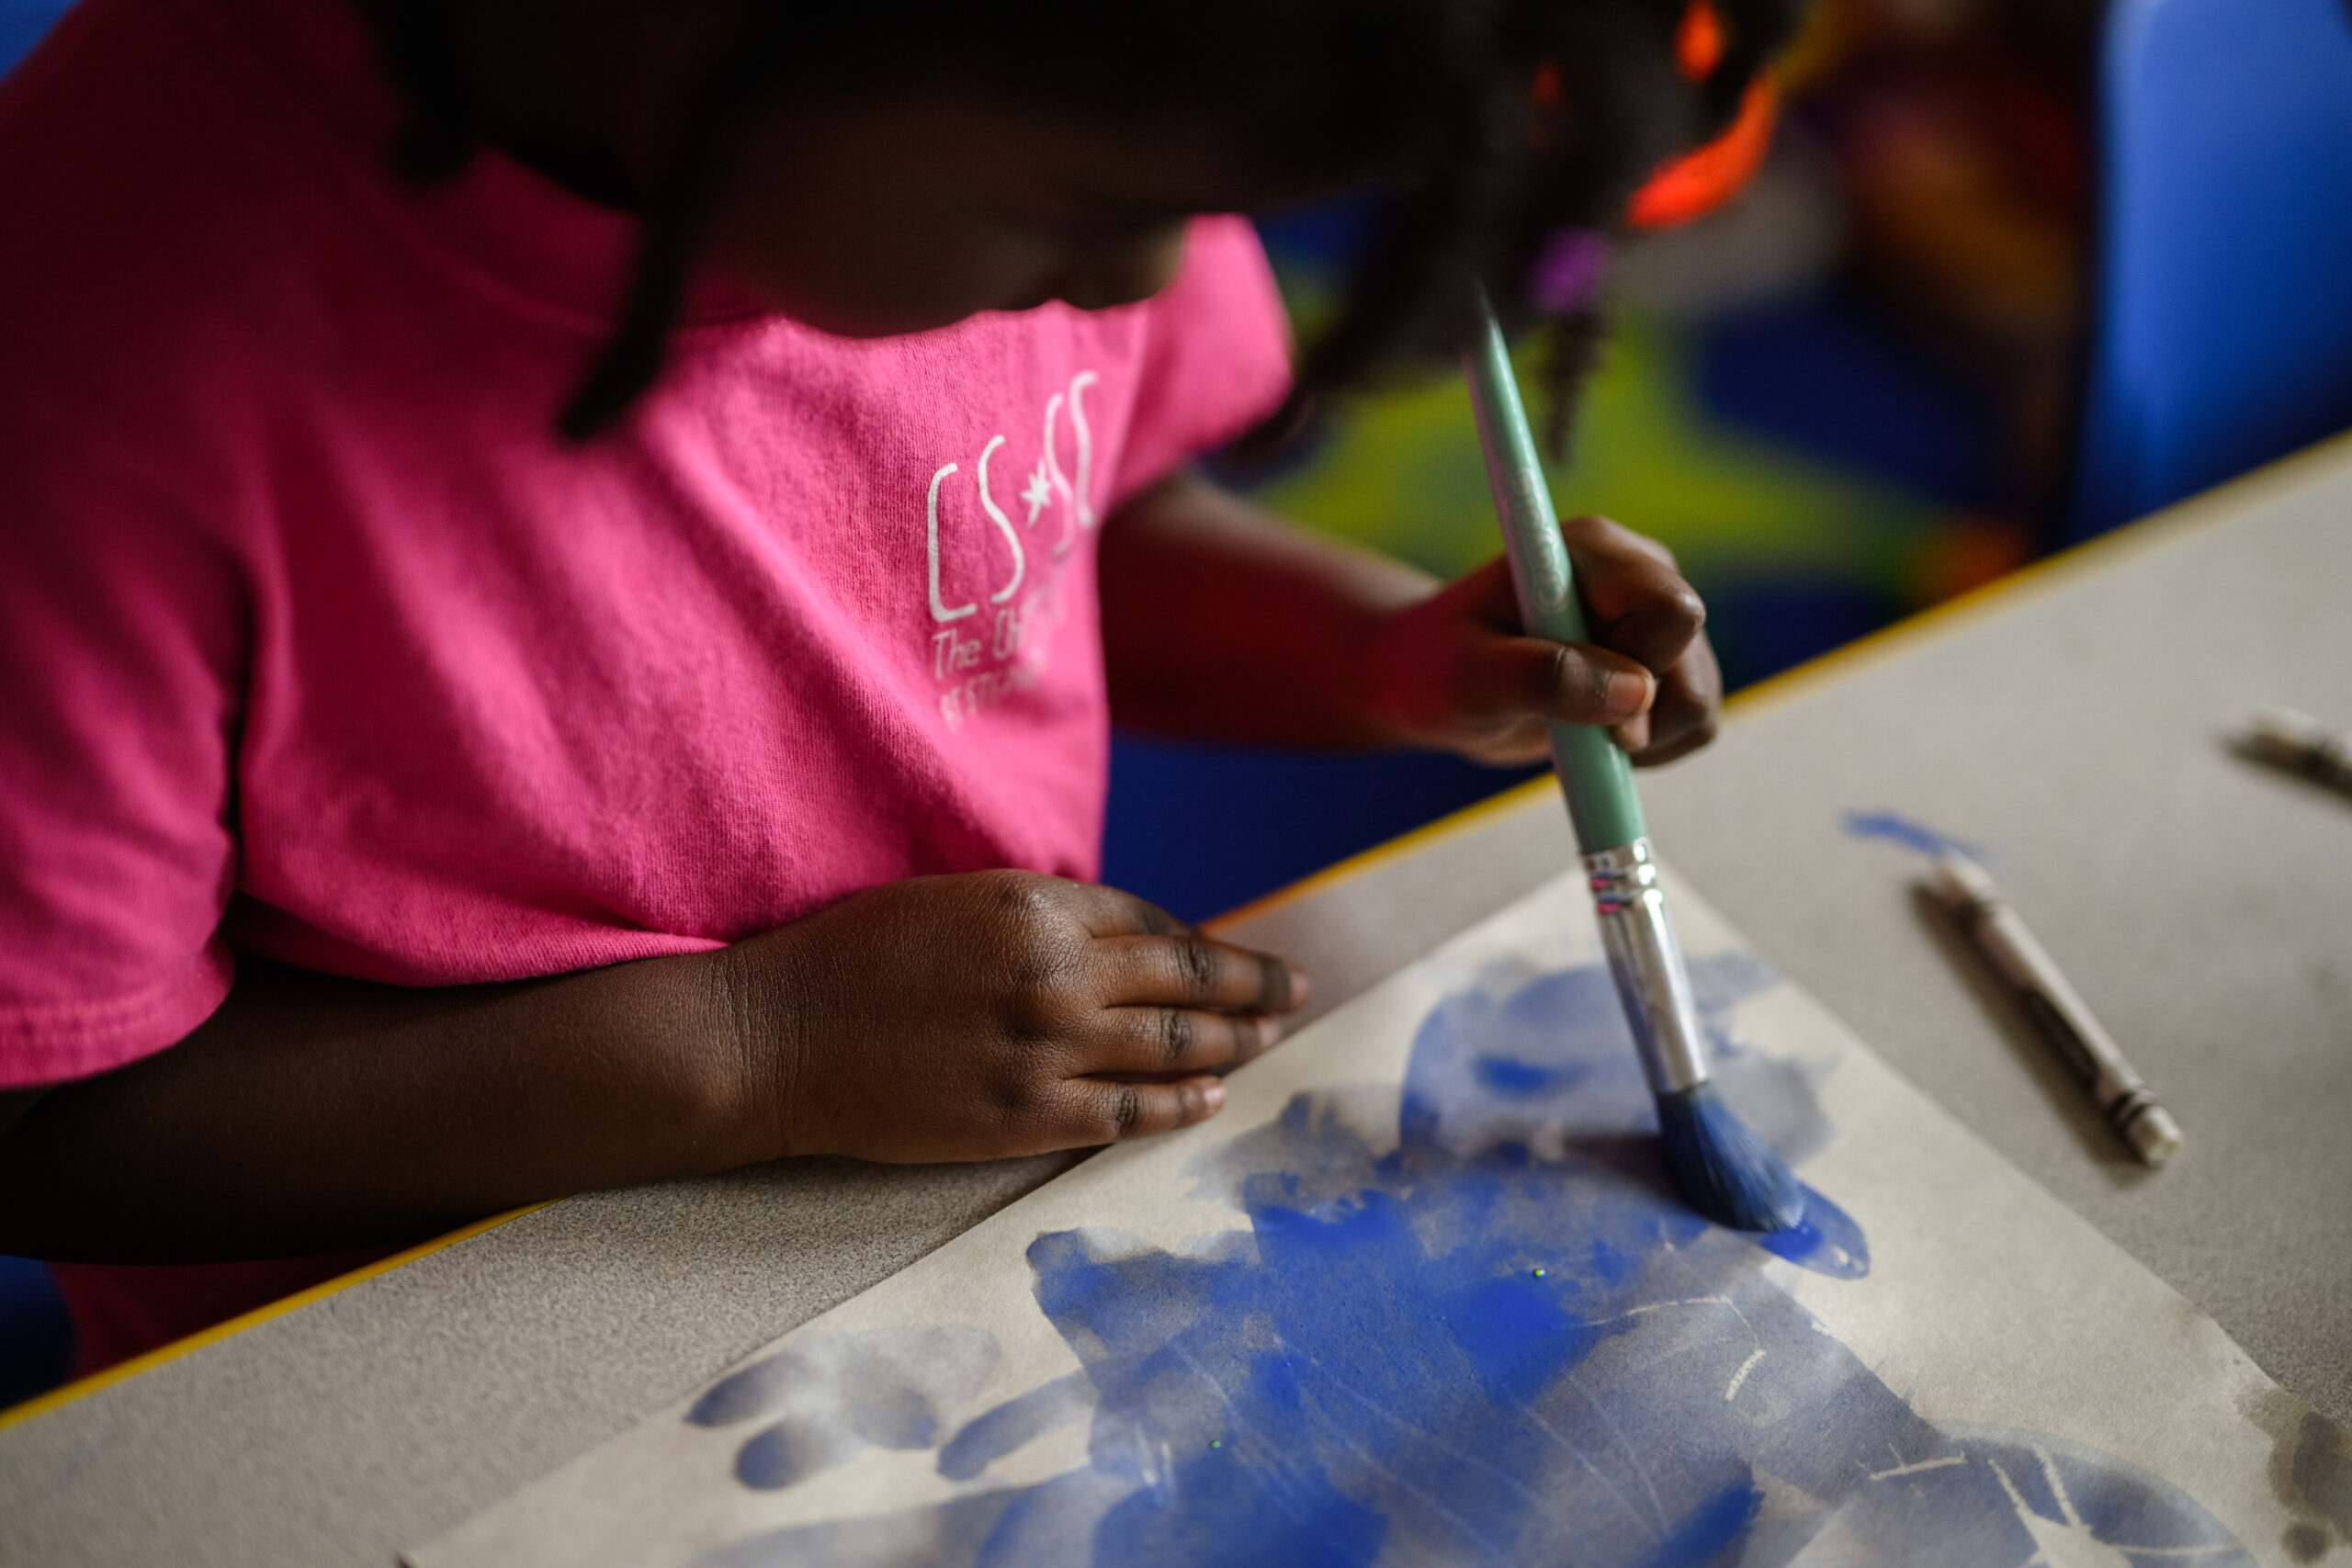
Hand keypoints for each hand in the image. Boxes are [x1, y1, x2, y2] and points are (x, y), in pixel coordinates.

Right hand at [728, 871, 1307, 1162]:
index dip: (1201, 941)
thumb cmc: (851, 957)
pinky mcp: (1025, 1118)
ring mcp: (1047, 1052)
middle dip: (1251, 985)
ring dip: (1234, 1043)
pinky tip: (1210, 1098)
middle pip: (1186, 982)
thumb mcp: (953, 899)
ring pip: (1172, 1047)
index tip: (1233, 952)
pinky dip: (1179, 1104)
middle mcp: (1058, 975)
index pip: (1153, 922)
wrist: (778, 1040)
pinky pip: (1127, 1112)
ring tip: (1271, 1039)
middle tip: (1297, 988)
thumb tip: (1112, 935)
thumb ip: (1037, 913)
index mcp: (1038, 907)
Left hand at [1361, 514, 1721, 766]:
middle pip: (1691, 659)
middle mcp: (1638, 574)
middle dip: (1637, 712)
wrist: (1433, 686)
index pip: (1670, 609)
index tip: (1580, 695)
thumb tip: (1637, 693)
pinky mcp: (1665, 666)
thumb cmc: (1436, 670)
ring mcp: (1656, 622)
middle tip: (1567, 722)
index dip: (1639, 665)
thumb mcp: (1469, 678)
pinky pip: (1695, 723)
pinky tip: (1594, 738)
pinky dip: (1650, 749)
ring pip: (1700, 699)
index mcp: (1592, 551)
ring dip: (1642, 738)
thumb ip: (1542, 677)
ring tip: (1570, 730)